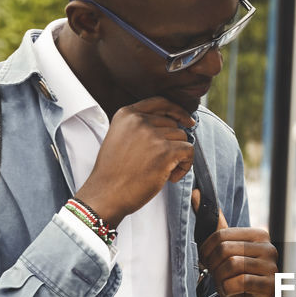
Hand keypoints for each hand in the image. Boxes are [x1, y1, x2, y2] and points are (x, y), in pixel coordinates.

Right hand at [75, 97, 196, 225]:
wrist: (106, 194)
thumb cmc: (113, 172)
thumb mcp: (119, 137)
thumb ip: (139, 127)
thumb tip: (172, 124)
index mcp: (127, 114)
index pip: (160, 102)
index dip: (177, 111)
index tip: (187, 121)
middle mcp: (139, 121)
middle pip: (174, 125)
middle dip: (173, 144)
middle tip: (159, 164)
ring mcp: (152, 135)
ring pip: (183, 138)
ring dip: (178, 157)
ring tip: (163, 171)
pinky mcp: (165, 151)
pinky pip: (189, 151)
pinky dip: (185, 166)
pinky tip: (171, 177)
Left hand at [193, 189, 276, 296]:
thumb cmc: (234, 276)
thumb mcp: (224, 248)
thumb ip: (213, 223)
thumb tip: (196, 194)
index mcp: (259, 234)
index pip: (221, 235)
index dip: (206, 250)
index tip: (206, 261)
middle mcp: (269, 248)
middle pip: (225, 250)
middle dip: (213, 265)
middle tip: (214, 274)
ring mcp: (272, 267)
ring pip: (231, 266)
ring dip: (220, 278)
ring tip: (223, 283)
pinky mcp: (271, 286)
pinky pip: (239, 282)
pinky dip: (228, 289)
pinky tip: (231, 292)